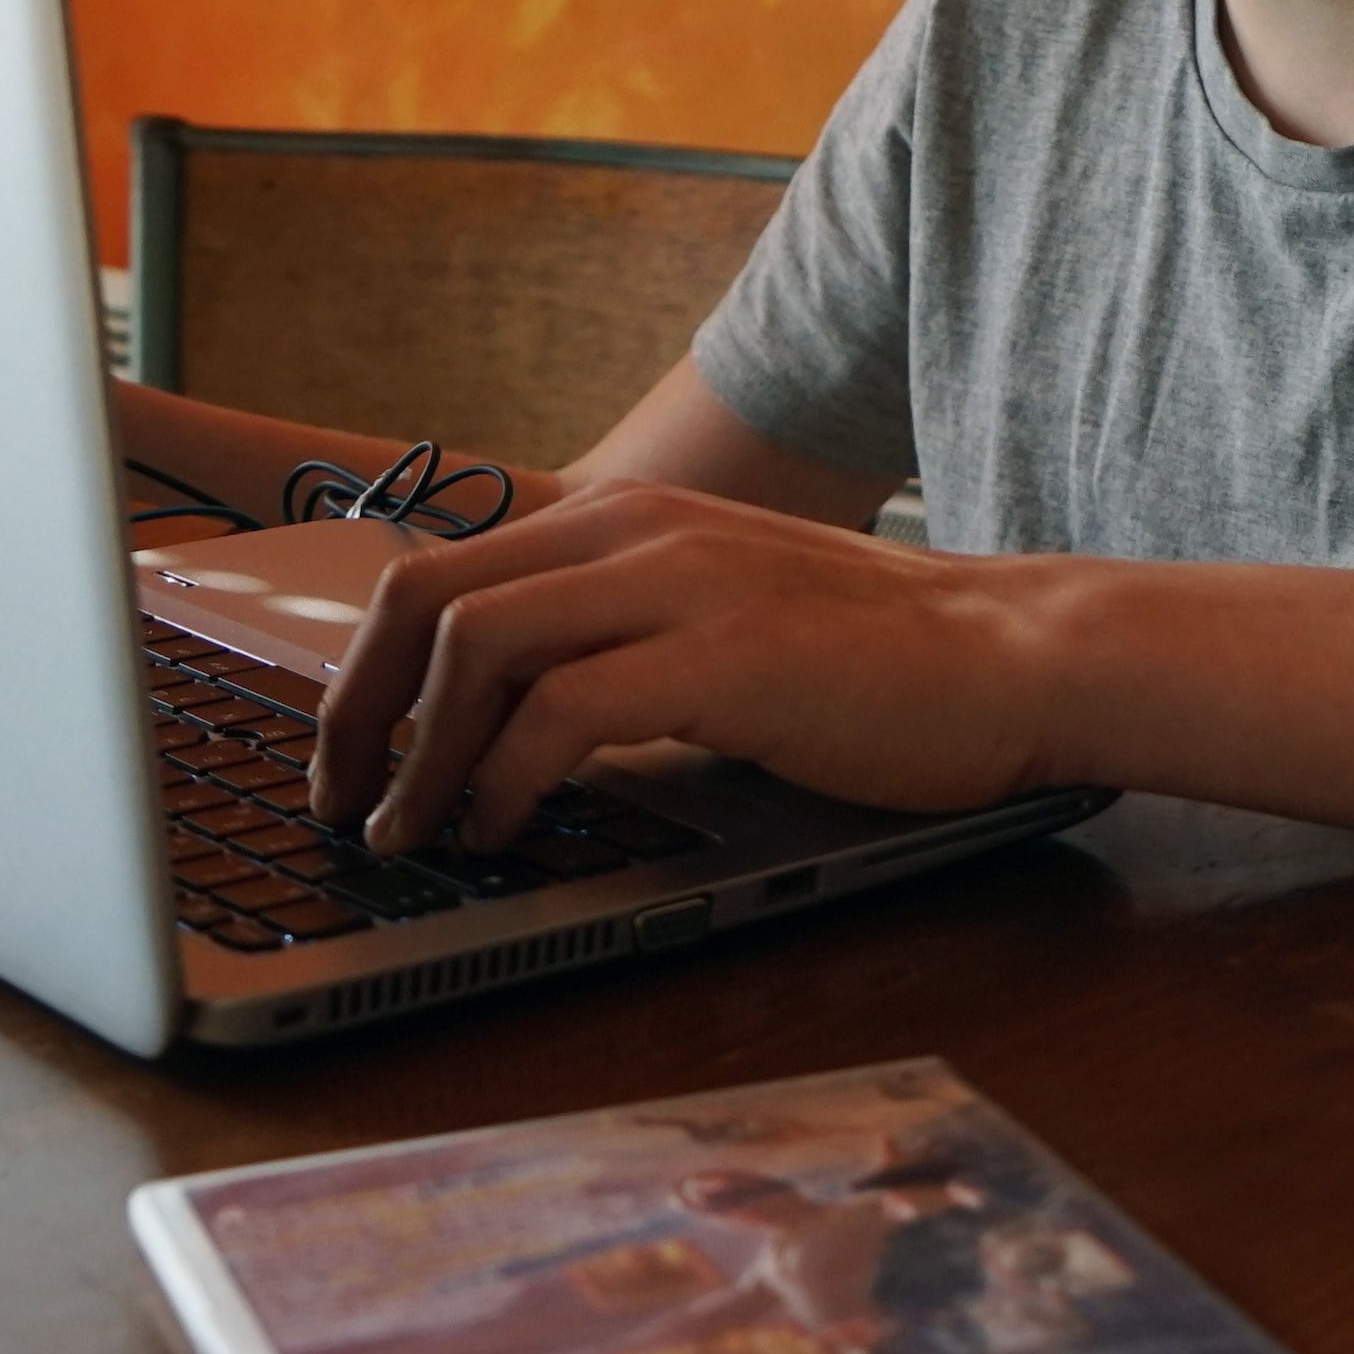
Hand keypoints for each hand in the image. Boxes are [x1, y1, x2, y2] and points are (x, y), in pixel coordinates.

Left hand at [302, 484, 1064, 856]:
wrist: (1010, 656)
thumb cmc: (867, 664)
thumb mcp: (712, 622)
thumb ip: (612, 643)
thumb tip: (496, 727)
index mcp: (622, 519)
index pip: (439, 569)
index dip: (364, 669)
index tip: (345, 757)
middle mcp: (635, 528)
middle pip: (426, 596)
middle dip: (357, 709)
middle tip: (343, 803)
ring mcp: (680, 584)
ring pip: (478, 645)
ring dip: (420, 755)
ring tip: (412, 833)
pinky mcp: (724, 655)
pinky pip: (564, 710)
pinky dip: (506, 778)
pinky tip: (504, 830)